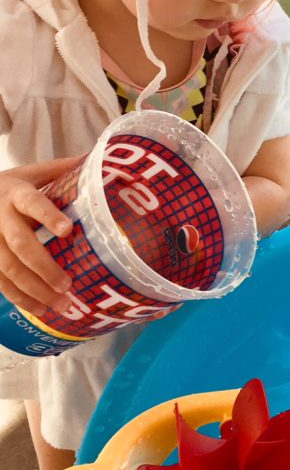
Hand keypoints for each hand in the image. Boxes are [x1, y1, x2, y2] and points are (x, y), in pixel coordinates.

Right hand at [0, 157, 81, 316]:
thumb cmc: (11, 186)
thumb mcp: (31, 172)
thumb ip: (61, 169)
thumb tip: (100, 159)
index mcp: (15, 192)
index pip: (33, 203)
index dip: (48, 216)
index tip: (68, 229)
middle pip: (20, 244)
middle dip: (44, 267)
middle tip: (67, 285)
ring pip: (8, 268)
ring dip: (34, 290)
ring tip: (60, 305)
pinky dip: (19, 298)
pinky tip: (39, 309)